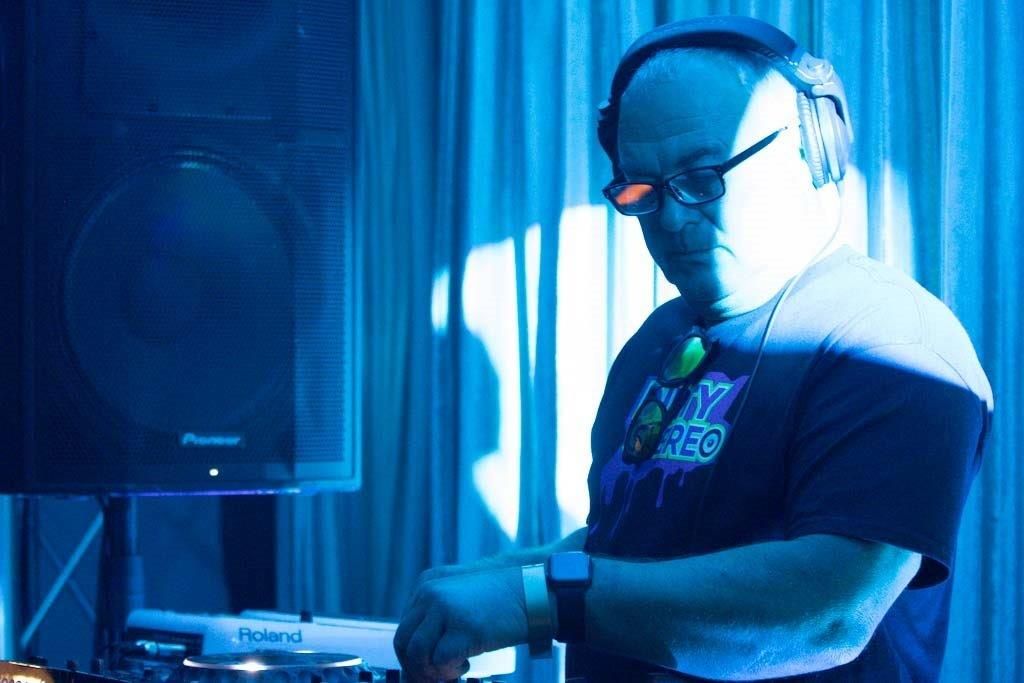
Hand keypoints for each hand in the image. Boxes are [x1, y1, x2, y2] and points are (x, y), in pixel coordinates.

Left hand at [393, 566, 527, 680]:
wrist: (533, 591)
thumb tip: (421, 658)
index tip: (424, 669)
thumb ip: (438, 616)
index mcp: (427, 584)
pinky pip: (438, 661)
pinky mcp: (463, 628)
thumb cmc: (500, 601)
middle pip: (403, 640)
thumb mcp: (461, 599)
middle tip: (432, 678)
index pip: (405, 626)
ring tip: (451, 671)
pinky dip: (449, 671)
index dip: (412, 655)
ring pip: (415, 652)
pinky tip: (465, 664)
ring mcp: (445, 609)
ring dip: (430, 671)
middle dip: (414, 667)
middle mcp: (430, 593)